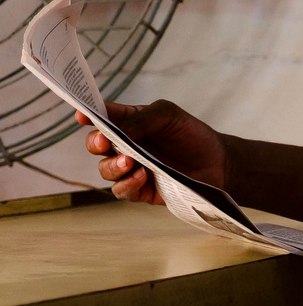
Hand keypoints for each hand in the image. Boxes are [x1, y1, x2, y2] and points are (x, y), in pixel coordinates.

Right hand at [77, 101, 227, 203]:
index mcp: (130, 122)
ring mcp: (132, 169)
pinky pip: (122, 190)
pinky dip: (127, 184)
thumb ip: (141, 119)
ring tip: (129, 162)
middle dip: (95, 143)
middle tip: (104, 142)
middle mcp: (126, 145)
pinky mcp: (140, 190)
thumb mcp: (169, 116)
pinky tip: (142, 176)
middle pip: (96, 145)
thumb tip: (116, 130)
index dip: (89, 115)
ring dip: (112, 166)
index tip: (81, 115)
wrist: (218, 164)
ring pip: (105, 170)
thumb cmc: (192, 135)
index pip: (104, 117)